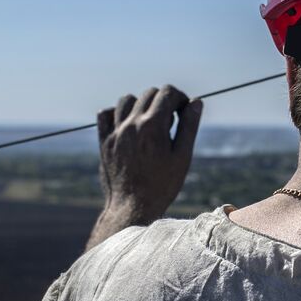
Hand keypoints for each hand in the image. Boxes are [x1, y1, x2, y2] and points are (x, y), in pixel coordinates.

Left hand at [86, 85, 202, 248]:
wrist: (132, 208)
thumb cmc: (162, 185)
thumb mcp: (182, 156)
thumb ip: (188, 126)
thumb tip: (195, 102)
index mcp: (152, 126)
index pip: (167, 92)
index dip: (179, 97)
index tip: (183, 110)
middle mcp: (131, 124)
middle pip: (149, 93)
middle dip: (164, 100)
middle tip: (171, 120)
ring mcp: (115, 132)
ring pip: (127, 99)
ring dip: (141, 104)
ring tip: (150, 121)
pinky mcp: (104, 142)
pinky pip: (105, 113)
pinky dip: (117, 113)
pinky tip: (128, 124)